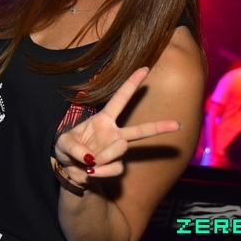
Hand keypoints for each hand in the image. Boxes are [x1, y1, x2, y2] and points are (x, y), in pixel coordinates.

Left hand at [54, 67, 180, 182]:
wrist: (69, 171)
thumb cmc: (67, 150)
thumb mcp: (63, 143)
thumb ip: (74, 148)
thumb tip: (92, 159)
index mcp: (103, 119)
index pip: (120, 99)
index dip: (131, 84)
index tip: (145, 68)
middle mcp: (114, 133)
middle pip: (140, 130)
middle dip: (160, 127)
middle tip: (177, 125)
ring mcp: (117, 151)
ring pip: (122, 149)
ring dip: (103, 155)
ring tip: (90, 160)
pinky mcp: (117, 167)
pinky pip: (114, 168)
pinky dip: (99, 171)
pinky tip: (90, 172)